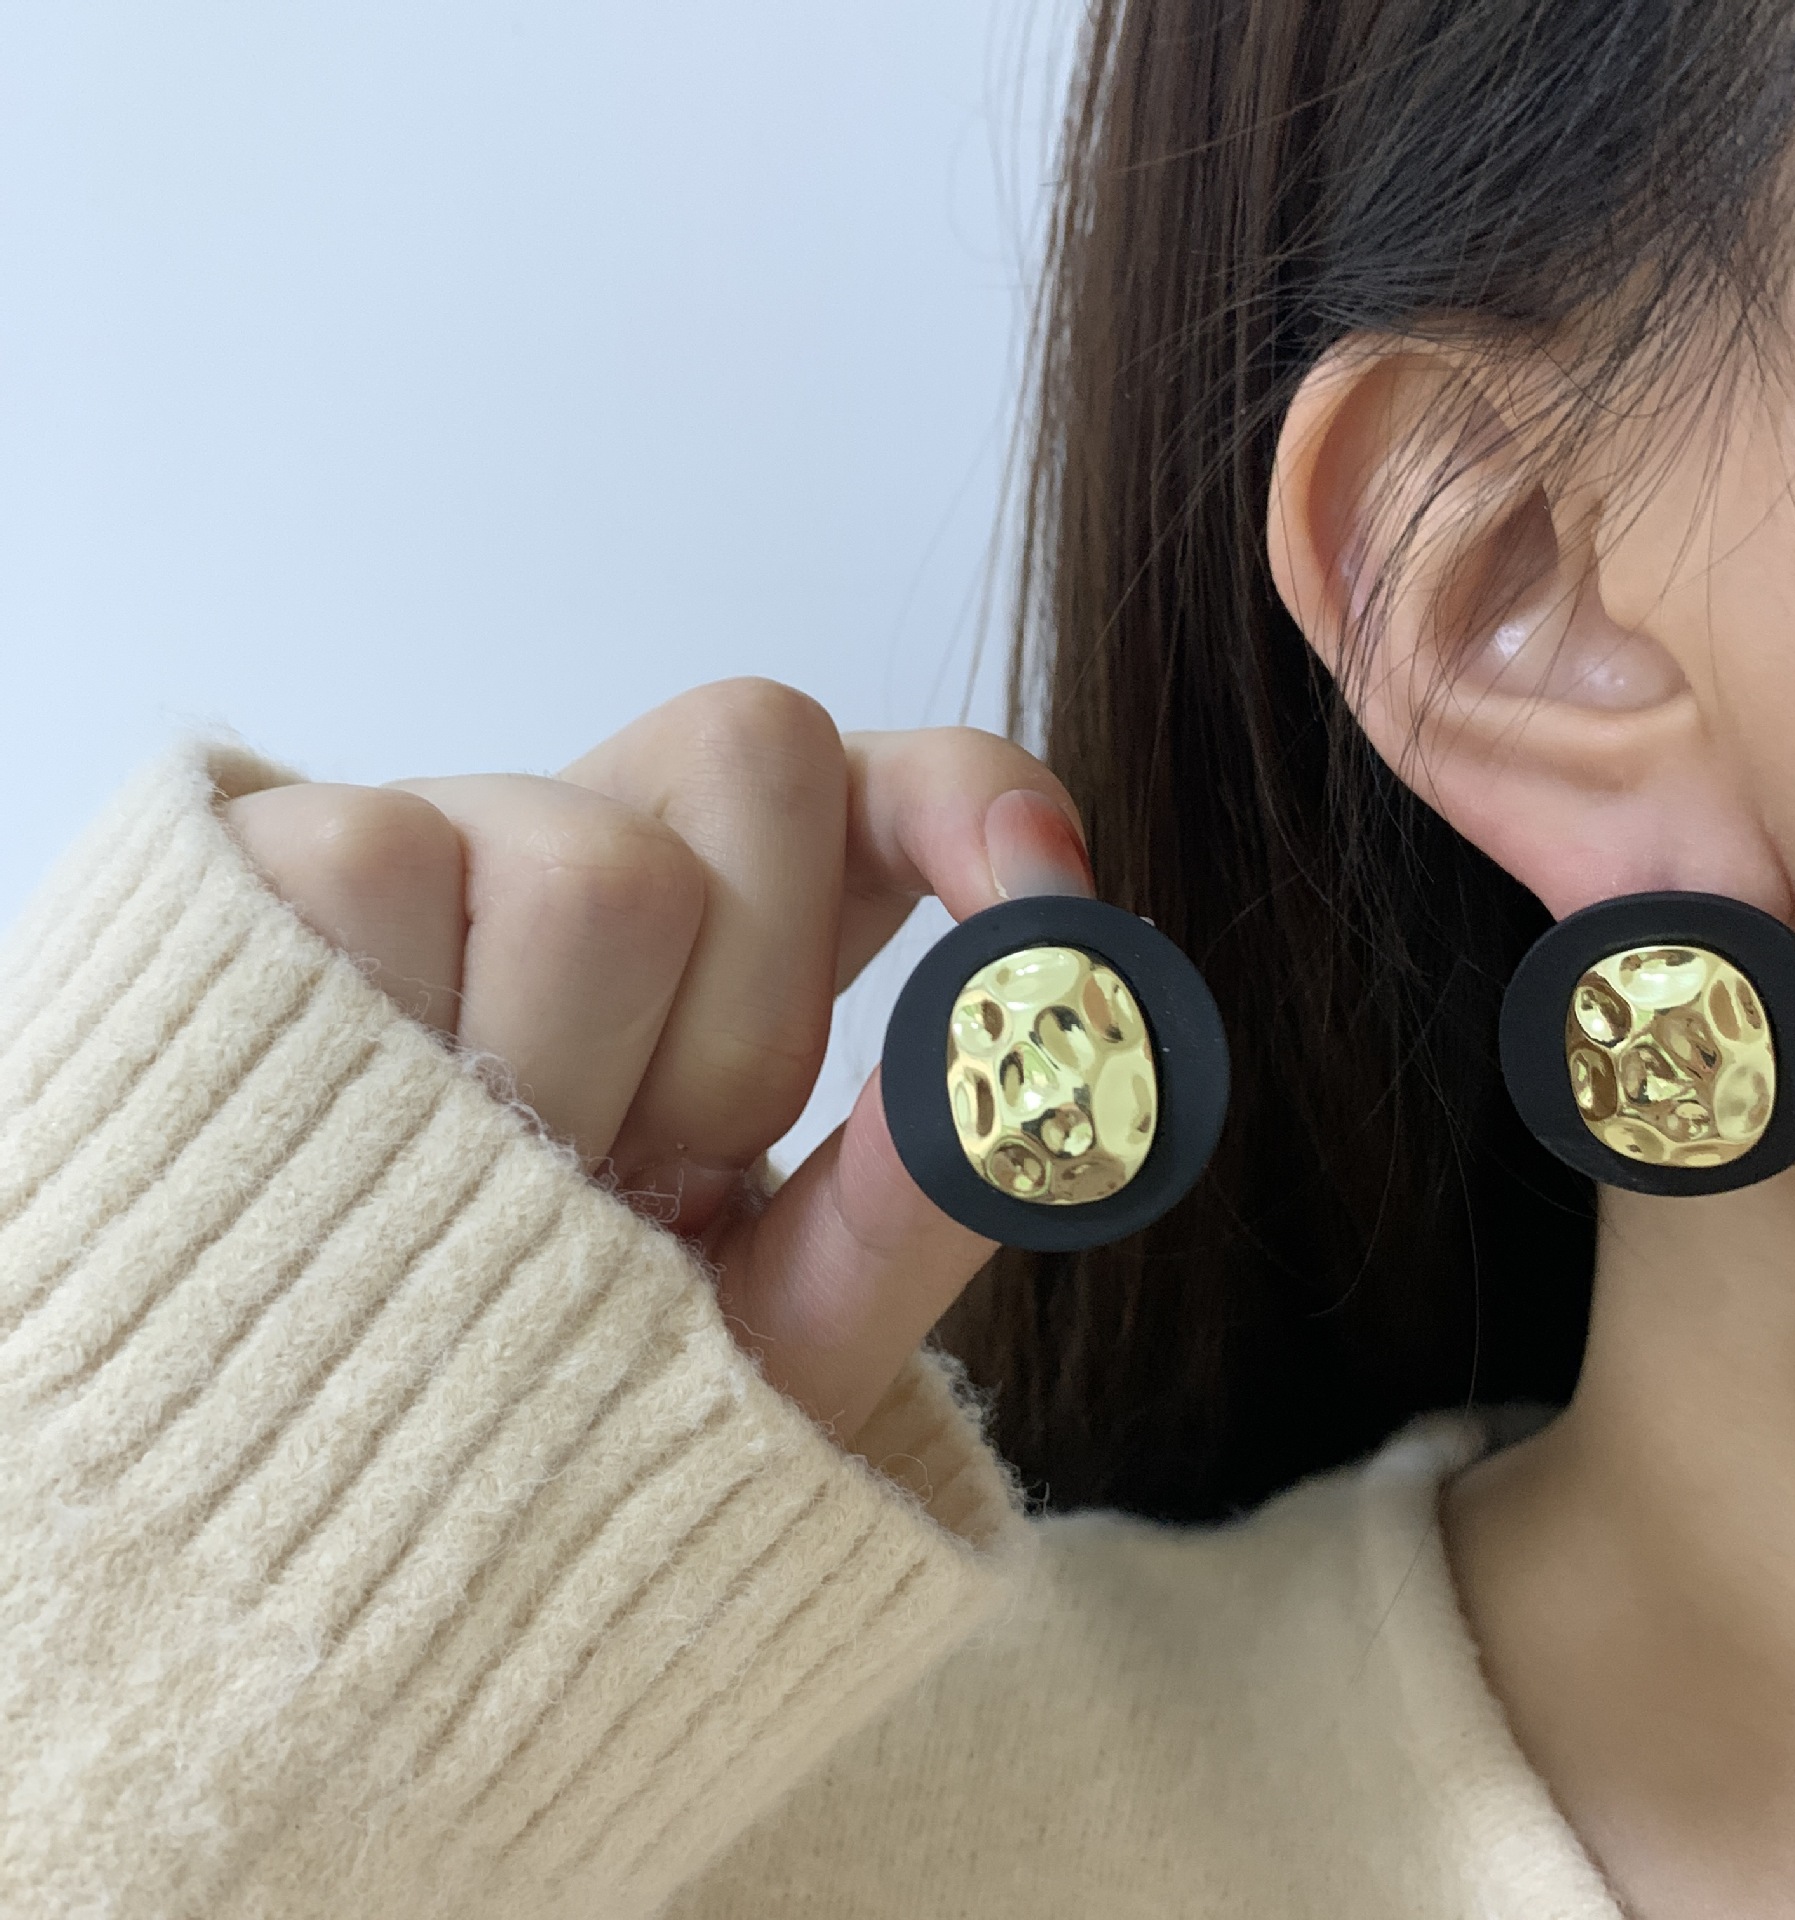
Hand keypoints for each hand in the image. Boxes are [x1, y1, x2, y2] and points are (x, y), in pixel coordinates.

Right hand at [224, 679, 1093, 1438]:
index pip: (875, 777)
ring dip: (572, 1075)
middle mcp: (591, 852)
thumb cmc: (552, 1409)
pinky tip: (366, 1156)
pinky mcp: (265, 867)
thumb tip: (1019, 1079)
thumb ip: (908, 1215)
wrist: (300, 1504)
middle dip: (744, 1014)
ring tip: (490, 1206)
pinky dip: (404, 1040)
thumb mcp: (763, 1343)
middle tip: (641, 1176)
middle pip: (756, 752)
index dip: (969, 791)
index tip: (1035, 890)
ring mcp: (434, 844)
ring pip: (587, 853)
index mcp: (728, 944)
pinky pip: (370, 866)